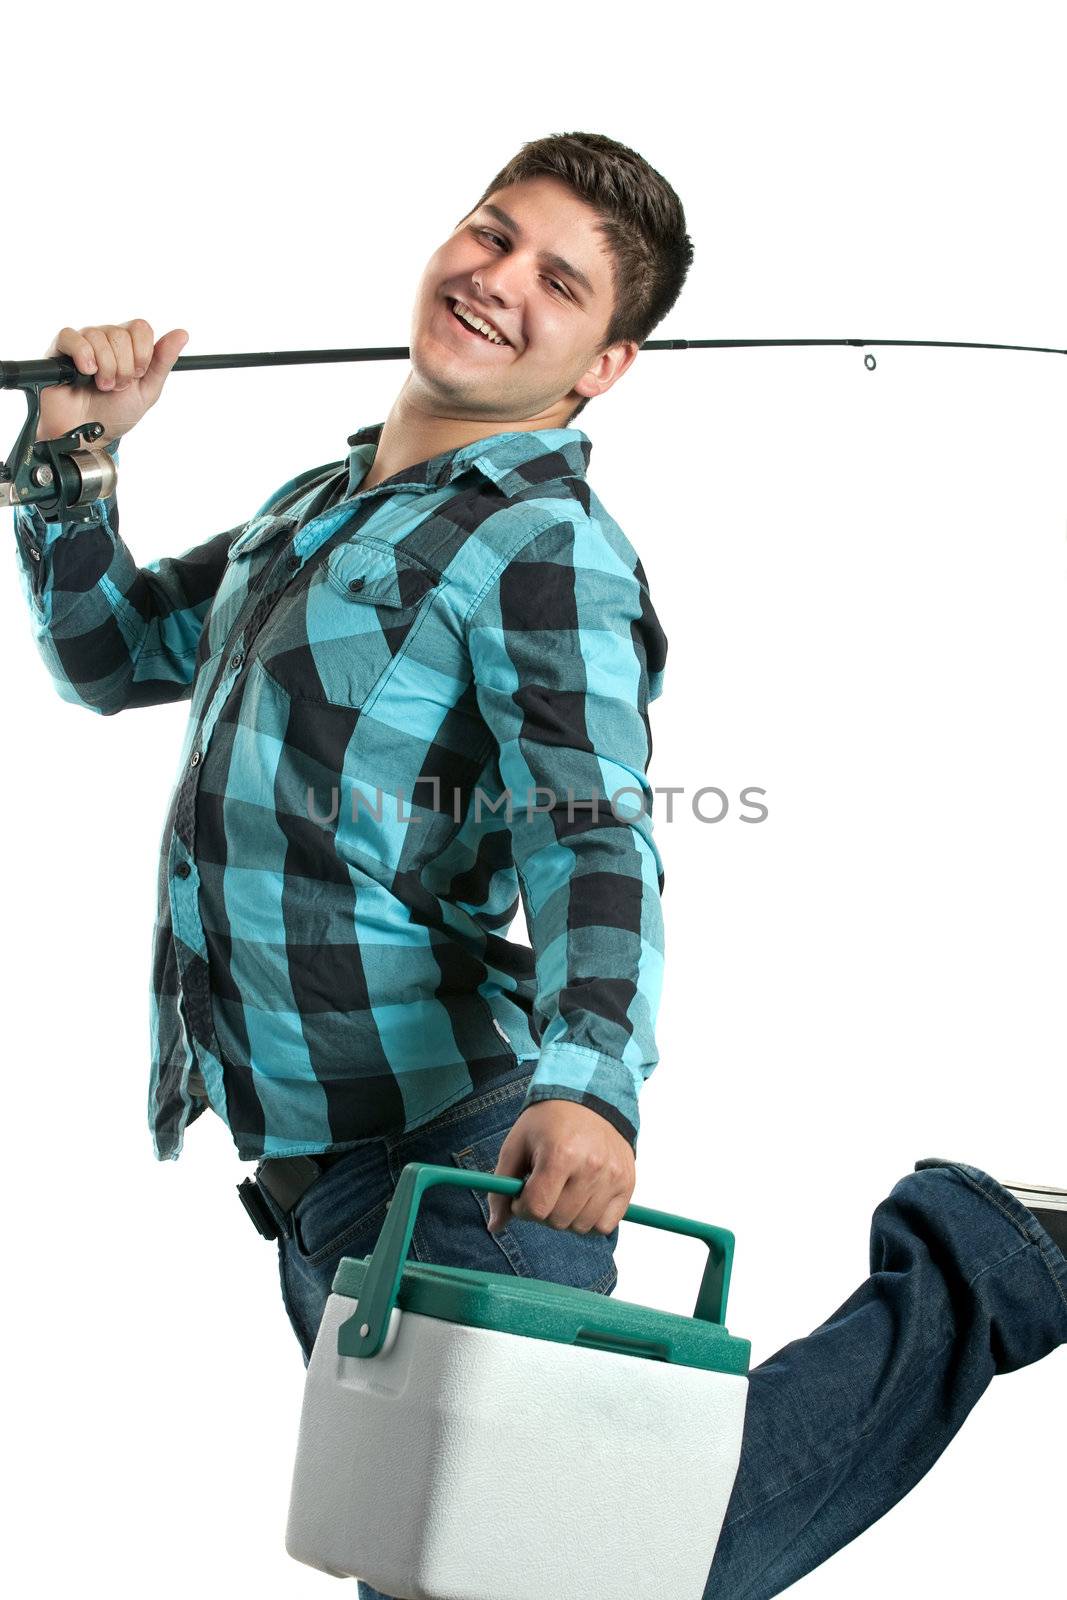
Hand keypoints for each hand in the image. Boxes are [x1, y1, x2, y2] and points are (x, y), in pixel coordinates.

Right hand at [36, 319, 188, 445]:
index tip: (138, 375)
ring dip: (104, 368)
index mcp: (128, 347)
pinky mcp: (60, 349)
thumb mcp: (147, 391)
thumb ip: (163, 362)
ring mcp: (83, 343)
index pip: (140, 327)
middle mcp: (105, 340)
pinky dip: (83, 356)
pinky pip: (72, 337)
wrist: (88, 434)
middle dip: (123, 368)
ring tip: (101, 386)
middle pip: (120, 334)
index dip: (141, 352)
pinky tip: (85, 373)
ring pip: (97, 336)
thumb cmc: (115, 414)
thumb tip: (182, 334)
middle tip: (116, 387)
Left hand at [486, 1099, 635, 1235]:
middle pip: (558, 1221)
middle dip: (543, 1212)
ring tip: (563, 1191)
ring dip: (566, 1217)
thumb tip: (495, 1227)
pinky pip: (605, 1226)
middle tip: (543, 1190)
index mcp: (559, 1154)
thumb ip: (501, 1187)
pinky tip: (582, 1199)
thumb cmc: (547, 1122)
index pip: (536, 1208)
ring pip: (581, 1227)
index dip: (522, 1208)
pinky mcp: (627, 1183)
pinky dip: (591, 1221)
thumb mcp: (516, 1145)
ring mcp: (612, 1176)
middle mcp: (590, 1167)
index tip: (523, 1194)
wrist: (589, 1098)